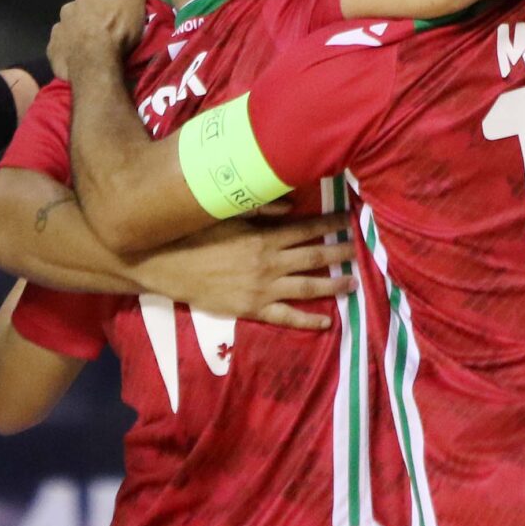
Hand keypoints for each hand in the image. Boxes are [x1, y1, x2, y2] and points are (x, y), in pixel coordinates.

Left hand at [46, 0, 146, 81]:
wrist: (95, 62)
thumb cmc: (117, 28)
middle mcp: (69, 7)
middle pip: (80, 4)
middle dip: (88, 9)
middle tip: (100, 21)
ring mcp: (60, 28)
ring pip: (69, 23)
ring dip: (77, 28)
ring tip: (88, 40)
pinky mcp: (54, 49)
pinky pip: (62, 44)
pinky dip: (69, 47)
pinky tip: (76, 54)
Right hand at [133, 212, 356, 330]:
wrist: (166, 265)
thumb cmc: (194, 234)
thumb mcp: (225, 213)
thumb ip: (260, 209)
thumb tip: (291, 206)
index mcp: (265, 237)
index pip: (307, 228)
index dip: (330, 223)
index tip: (348, 219)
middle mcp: (270, 263)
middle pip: (314, 256)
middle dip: (339, 252)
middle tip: (358, 250)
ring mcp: (263, 288)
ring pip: (308, 287)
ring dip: (333, 284)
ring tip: (352, 282)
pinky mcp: (253, 309)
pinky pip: (287, 317)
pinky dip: (309, 320)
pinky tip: (327, 320)